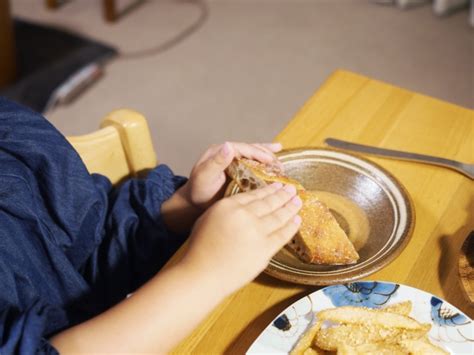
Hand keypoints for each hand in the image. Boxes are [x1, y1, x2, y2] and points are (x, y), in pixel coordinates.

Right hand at [180, 182, 302, 296]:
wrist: (203, 275)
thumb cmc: (200, 249)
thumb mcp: (208, 218)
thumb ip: (228, 210)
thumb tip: (246, 207)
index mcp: (228, 206)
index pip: (254, 195)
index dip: (268, 189)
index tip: (277, 186)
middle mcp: (244, 216)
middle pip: (269, 202)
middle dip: (283, 194)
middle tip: (292, 189)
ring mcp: (256, 232)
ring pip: (279, 216)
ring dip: (290, 207)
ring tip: (297, 201)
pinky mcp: (265, 250)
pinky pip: (283, 235)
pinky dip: (292, 227)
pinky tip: (297, 220)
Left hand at [181, 142, 282, 210]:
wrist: (195, 203)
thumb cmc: (198, 191)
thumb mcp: (204, 176)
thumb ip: (216, 162)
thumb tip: (228, 145)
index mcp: (219, 151)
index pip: (242, 148)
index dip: (257, 153)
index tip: (270, 160)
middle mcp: (228, 152)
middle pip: (251, 150)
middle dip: (267, 156)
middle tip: (279, 166)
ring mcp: (234, 160)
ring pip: (255, 154)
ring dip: (269, 158)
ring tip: (281, 164)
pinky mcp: (239, 169)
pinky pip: (254, 162)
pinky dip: (266, 160)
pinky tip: (278, 152)